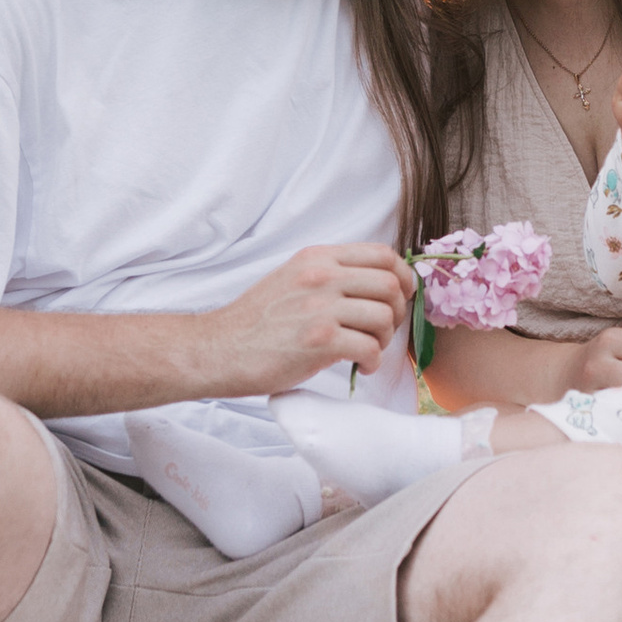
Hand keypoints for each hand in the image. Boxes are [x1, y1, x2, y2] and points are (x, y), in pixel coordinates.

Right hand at [191, 245, 413, 396]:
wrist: (218, 349)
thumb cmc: (256, 321)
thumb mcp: (292, 278)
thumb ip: (329, 274)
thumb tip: (376, 282)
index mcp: (317, 258)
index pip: (382, 255)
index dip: (403, 277)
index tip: (401, 296)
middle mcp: (320, 276)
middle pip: (389, 284)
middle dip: (397, 311)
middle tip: (383, 330)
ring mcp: (319, 308)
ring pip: (384, 316)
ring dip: (385, 339)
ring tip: (368, 350)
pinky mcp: (319, 341)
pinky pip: (370, 348)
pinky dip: (373, 361)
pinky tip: (360, 366)